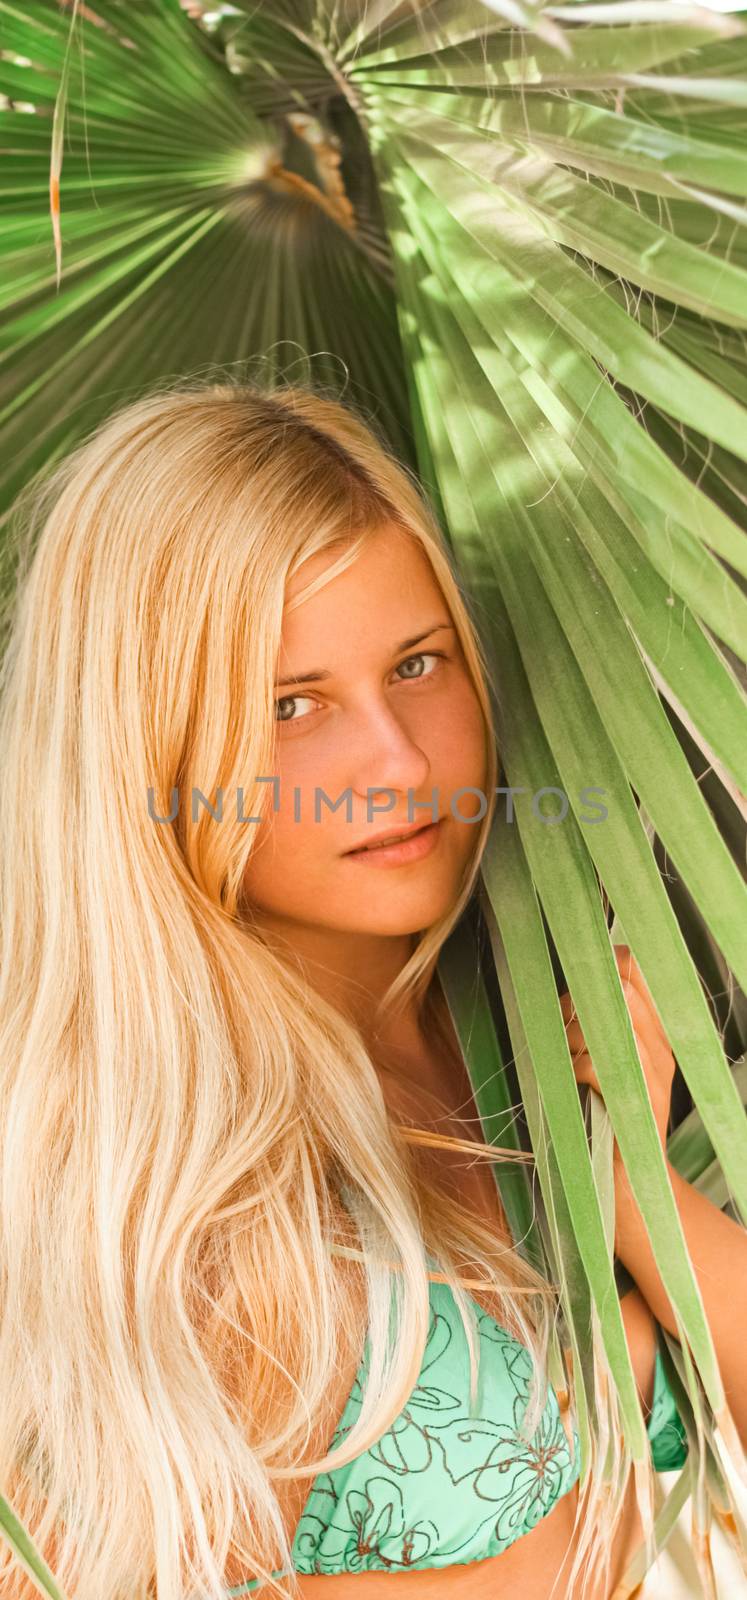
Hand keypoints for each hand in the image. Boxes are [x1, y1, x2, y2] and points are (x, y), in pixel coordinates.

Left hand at [558, 944, 675, 1162]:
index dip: (606, 961)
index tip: (578, 972)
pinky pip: (594, 1065)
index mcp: (657, 1032)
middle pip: (622, 990)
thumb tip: (566, 991)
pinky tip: (570, 1080)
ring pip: (605, 1025)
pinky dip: (571, 1068)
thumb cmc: (610, 1114)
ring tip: (562, 1056)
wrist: (630, 1178)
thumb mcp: (610, 1062)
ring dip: (570, 1036)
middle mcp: (660, 1048)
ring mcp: (651, 1076)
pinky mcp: (635, 1103)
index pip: (639, 971)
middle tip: (560, 1020)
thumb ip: (598, 1025)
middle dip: (578, 998)